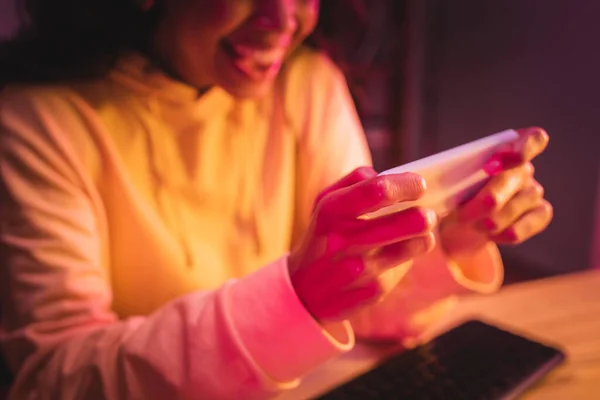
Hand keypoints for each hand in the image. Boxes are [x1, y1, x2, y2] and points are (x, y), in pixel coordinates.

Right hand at [289, 167, 436, 322]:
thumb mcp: (324, 204)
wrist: (302, 292)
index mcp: (332, 211)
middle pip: (408, 221)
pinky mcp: (372, 291)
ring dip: (423, 237)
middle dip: (425, 214)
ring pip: (415, 246)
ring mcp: (360, 268)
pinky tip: (394, 258)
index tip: (419, 185)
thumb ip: (353, 181)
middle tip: (426, 214)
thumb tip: (386, 175)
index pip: (379, 190)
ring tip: (418, 234)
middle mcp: (345, 240)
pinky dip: (406, 259)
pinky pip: (405, 268)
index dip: (407, 184)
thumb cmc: (323, 238)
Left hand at [440, 127, 552, 258]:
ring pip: (519, 204)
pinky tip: (489, 235)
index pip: (532, 139)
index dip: (522, 149)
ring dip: (492, 220)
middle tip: (464, 214)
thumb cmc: (449, 197)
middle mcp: (523, 169)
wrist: (453, 229)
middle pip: (517, 176)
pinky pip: (529, 224)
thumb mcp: (445, 184)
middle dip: (489, 197)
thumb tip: (435, 179)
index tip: (492, 164)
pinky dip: (505, 233)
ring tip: (471, 225)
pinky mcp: (538, 215)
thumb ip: (451, 175)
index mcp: (505, 149)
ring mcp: (533, 192)